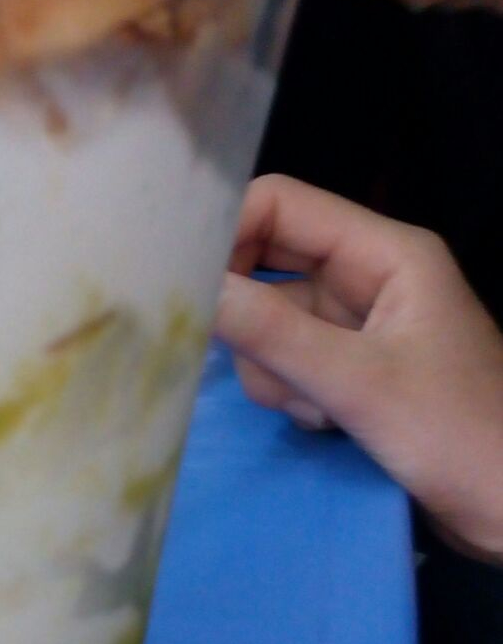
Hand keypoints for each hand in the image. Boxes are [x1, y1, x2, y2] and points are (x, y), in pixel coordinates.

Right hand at [215, 174, 502, 561]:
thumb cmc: (459, 438)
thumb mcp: (360, 384)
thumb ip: (274, 334)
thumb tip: (193, 290)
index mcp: (388, 253)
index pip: (282, 205)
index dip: (229, 233)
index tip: (185, 285)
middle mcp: (369, 278)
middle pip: (268, 265)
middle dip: (251, 317)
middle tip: (255, 359)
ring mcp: (358, 327)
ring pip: (270, 323)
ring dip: (275, 368)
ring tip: (320, 408)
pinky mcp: (352, 373)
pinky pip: (288, 364)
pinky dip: (292, 395)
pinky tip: (326, 425)